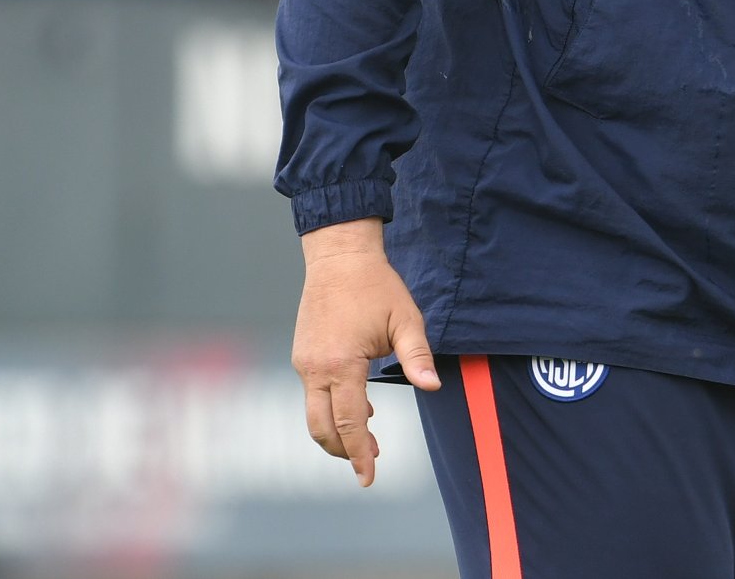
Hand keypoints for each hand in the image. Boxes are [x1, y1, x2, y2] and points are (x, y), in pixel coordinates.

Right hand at [291, 218, 440, 487]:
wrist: (339, 256)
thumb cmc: (377, 286)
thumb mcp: (405, 319)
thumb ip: (416, 356)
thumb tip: (432, 387)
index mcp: (341, 363)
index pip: (348, 421)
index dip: (359, 452)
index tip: (368, 477)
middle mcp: (315, 367)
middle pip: (322, 428)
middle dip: (344, 451)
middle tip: (370, 462)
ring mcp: (304, 362)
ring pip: (313, 414)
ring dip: (337, 432)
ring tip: (368, 438)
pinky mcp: (302, 355)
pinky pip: (313, 394)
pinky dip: (331, 409)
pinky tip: (359, 407)